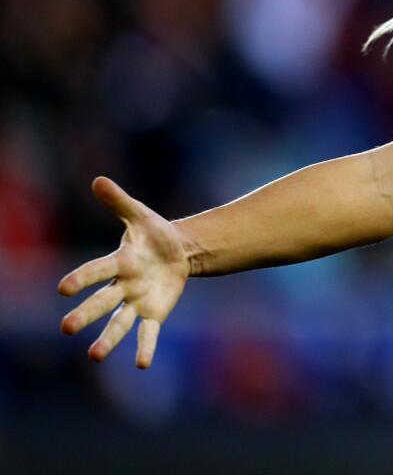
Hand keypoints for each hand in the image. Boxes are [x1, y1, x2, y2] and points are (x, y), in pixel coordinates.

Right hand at [58, 177, 190, 367]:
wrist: (178, 250)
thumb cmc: (153, 233)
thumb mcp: (140, 215)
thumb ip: (119, 202)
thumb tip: (98, 180)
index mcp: (119, 262)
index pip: (98, 270)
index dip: (82, 278)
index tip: (64, 288)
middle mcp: (122, 286)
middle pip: (102, 302)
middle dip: (86, 314)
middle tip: (66, 328)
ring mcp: (136, 302)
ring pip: (119, 323)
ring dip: (108, 339)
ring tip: (95, 357)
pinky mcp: (153, 313)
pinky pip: (148, 332)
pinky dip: (144, 347)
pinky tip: (141, 364)